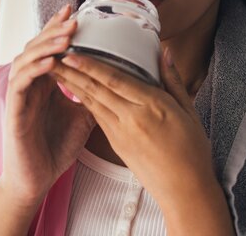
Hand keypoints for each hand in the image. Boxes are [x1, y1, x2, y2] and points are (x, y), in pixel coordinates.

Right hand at [0, 4, 96, 206]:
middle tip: (73, 16)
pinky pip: (20, 84)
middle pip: (37, 46)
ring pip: (26, 59)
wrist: (37, 179)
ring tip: (66, 34)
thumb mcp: (83, 116)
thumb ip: (93, 95)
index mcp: (46, 82)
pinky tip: (51, 62)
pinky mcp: (13, 111)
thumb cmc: (57, 147)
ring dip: (46, 45)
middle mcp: (31, 84)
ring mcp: (20, 96)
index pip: (50, 47)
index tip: (77, 9)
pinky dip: (35, 70)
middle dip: (54, 30)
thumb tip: (118, 80)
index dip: (60, 28)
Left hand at [51, 48, 218, 206]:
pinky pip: (98, 116)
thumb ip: (172, 80)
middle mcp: (132, 118)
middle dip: (72, 72)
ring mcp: (121, 133)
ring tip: (56, 70)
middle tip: (52, 55)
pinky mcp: (116, 145)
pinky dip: (85, 101)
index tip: (72, 53)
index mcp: (152, 106)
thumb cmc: (192, 150)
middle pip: (97, 90)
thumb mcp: (189, 111)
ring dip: (72, 85)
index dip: (91, 66)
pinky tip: (75, 91)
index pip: (115, 80)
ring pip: (92, 103)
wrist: (184, 192)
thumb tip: (163, 53)